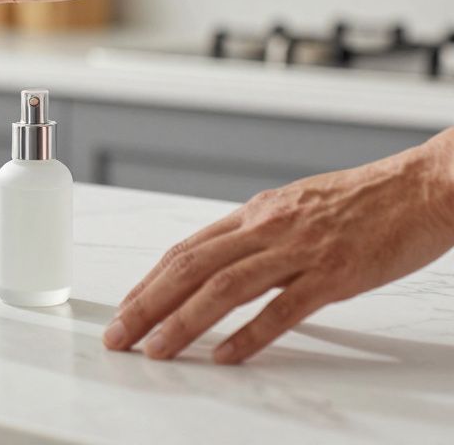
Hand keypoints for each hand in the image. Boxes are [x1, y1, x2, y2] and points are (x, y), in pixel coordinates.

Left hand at [103, 130, 453, 363]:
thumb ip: (259, 234)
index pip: (186, 249)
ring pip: (224, 287)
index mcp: (256, 213)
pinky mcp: (334, 274)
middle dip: (147, 304)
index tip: (125, 309)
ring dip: (182, 321)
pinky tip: (225, 356)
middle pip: (190, 268)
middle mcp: (268, 228)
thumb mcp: (298, 208)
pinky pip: (283, 309)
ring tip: (154, 349)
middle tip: (118, 336)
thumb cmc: (367, 199)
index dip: (150, 282)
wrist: (424, 186)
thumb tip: (224, 257)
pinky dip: (249, 335)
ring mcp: (299, 251)